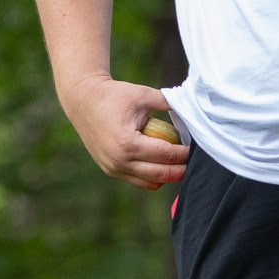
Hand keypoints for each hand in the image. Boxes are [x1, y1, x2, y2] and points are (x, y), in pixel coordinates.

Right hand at [60, 73, 189, 190]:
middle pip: (161, 174)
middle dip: (180, 169)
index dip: (185, 153)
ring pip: (150, 183)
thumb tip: (191, 110)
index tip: (196, 148)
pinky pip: (138, 180)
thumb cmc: (114, 95)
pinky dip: (153, 176)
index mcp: (128, 144)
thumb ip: (168, 103)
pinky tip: (163, 164)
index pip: (166, 155)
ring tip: (180, 164)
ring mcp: (113, 168)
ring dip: (167, 176)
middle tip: (193, 160)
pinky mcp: (110, 170)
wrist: (83, 100)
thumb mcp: (143, 94)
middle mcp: (120, 161)